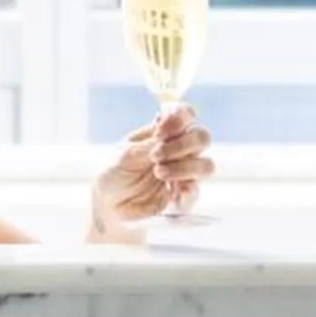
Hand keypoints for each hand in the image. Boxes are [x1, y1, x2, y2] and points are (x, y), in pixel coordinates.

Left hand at [88, 106, 215, 240]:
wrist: (108, 202)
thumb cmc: (116, 170)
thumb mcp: (125, 154)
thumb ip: (148, 145)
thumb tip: (166, 138)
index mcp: (166, 132)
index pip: (186, 114)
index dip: (181, 117)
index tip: (160, 131)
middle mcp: (180, 150)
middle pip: (202, 137)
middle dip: (182, 145)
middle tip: (155, 156)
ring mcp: (184, 173)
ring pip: (206, 165)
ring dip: (185, 167)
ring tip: (158, 173)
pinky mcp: (183, 197)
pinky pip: (195, 193)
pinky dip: (186, 192)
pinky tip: (170, 193)